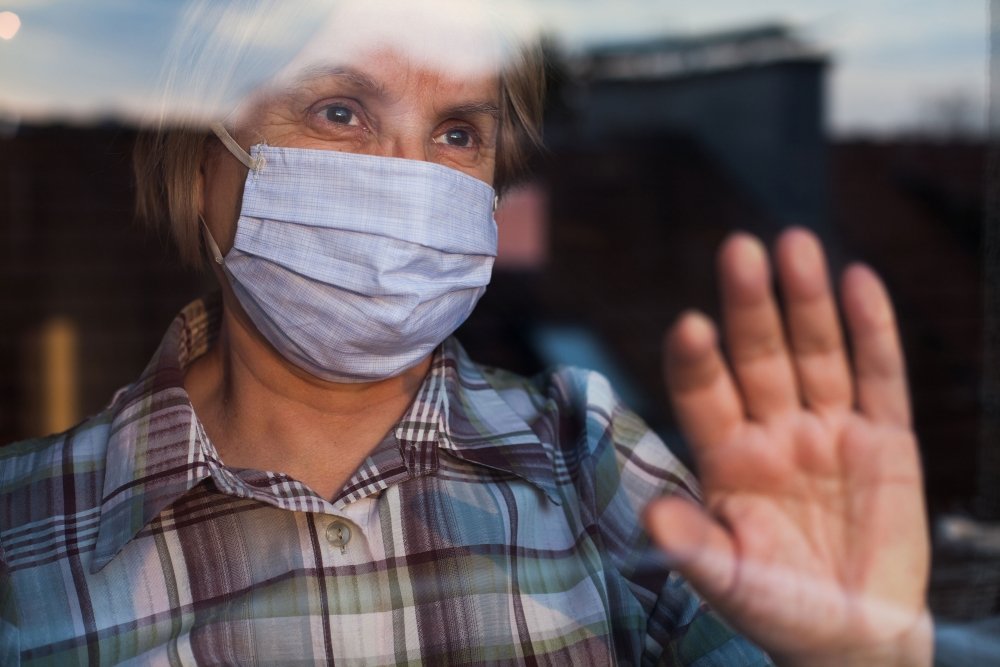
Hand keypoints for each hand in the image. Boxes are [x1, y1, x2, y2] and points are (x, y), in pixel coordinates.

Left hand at [645, 229, 930, 665]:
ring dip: (806, 300)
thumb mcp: (732, 582)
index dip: (696, 360)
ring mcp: (828, 429)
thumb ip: (695, 547)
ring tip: (796, 245)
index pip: (702, 393)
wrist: (854, 636)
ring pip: (816, 352)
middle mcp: (772, 431)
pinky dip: (872, 331)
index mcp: (726, 457)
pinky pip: (879, 377)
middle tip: (740, 249)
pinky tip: (859, 281)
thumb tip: (652, 516)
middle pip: (758, 356)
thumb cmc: (780, 609)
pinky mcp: (884, 439)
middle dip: (750, 305)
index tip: (690, 326)